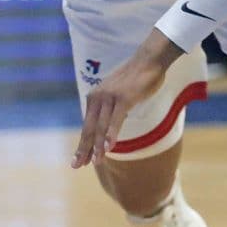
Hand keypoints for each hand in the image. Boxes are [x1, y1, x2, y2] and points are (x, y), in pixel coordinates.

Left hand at [72, 42, 176, 167]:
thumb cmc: (135, 78)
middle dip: (84, 149)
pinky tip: (109, 147)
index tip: (79, 160)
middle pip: (89, 128)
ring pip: (101, 126)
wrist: (148, 60)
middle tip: (77, 166)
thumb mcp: (117, 94)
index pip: (87, 126)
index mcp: (95, 97)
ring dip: (98, 146)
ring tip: (96, 162)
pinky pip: (116, 119)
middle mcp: (98, 97)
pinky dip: (111, 134)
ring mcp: (110, 97)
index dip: (83, 144)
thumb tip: (107, 127)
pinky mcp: (124, 98)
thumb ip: (110, 108)